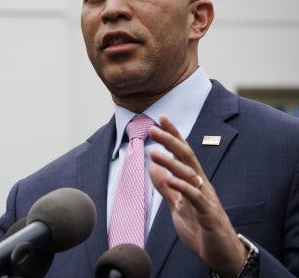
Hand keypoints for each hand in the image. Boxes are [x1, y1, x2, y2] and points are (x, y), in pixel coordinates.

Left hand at [148, 115, 246, 276]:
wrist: (221, 254)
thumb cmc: (201, 229)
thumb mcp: (178, 206)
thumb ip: (167, 188)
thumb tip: (154, 170)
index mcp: (194, 181)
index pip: (183, 153)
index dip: (173, 135)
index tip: (161, 119)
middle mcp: (202, 185)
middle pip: (186, 157)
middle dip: (170, 141)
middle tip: (153, 128)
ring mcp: (206, 199)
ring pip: (189, 175)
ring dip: (171, 163)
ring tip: (154, 153)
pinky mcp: (208, 214)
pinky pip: (195, 198)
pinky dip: (182, 188)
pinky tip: (170, 180)